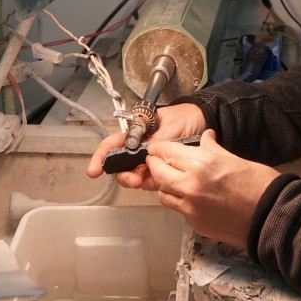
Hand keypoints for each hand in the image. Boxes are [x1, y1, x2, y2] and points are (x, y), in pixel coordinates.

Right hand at [86, 102, 206, 187]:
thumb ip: (154, 141)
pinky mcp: (160, 168)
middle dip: (123, 175)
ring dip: (137, 181)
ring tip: (147, 182)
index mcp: (136, 130)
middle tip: (135, 182)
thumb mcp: (170, 127)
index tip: (95, 171)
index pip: (112, 143)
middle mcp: (138, 145)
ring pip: (134, 174)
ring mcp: (148, 158)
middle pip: (120, 164)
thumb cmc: (186, 118)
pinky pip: (150, 179)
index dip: (101, 157)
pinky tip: (159, 182)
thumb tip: (139, 152)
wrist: (205, 122)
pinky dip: (152, 183)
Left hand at [146, 129, 279, 247]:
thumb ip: (212, 149)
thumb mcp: (235, 158)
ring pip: (163, 194)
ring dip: (165, 185)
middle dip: (156, 165)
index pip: (166, 152)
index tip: (157, 148)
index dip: (159, 149)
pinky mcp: (195, 224)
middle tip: (159, 161)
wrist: (272, 217)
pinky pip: (178, 209)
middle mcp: (190, 186)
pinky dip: (180, 201)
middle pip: (158, 173)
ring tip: (175, 180)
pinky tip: (194, 197)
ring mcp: (191, 208)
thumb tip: (206, 136)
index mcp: (201, 164)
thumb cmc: (259, 184)